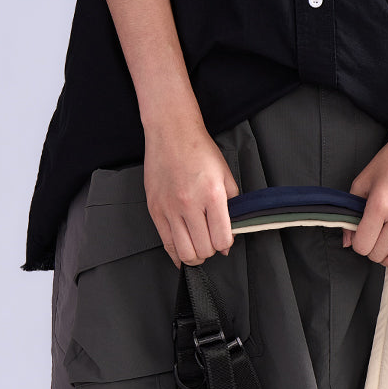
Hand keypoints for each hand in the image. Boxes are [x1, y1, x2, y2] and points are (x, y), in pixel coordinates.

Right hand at [143, 116, 239, 268]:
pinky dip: (177, 254)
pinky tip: (182, 251)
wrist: (172, 132)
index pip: (222, 240)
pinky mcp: (155, 210)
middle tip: (210, 241)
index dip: (226, 244)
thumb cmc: (199, 151)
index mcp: (212, 196)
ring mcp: (169, 209)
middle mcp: (190, 204)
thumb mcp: (226, 177)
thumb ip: (232, 209)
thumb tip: (228, 240)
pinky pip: (166, 244)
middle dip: (210, 250)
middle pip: (204, 250)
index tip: (224, 239)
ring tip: (197, 247)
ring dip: (195, 256)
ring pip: (185, 253)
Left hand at [343, 123, 387, 276]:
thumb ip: (351, 211)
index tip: (360, 235)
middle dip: (372, 250)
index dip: (357, 243)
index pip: (362, 245)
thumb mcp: (364, 179)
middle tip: (374, 237)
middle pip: (378, 255)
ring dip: (387, 258)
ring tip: (386, 245)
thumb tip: (347, 241)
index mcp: (380, 204)